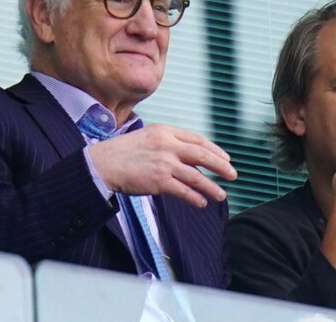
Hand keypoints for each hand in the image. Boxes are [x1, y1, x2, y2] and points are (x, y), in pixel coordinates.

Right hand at [88, 124, 237, 207]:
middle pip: (202, 155)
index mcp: (165, 131)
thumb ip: (169, 142)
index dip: (214, 150)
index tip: (225, 158)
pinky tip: (202, 203)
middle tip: (233, 174)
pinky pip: (183, 191)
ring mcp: (164, 163)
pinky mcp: (159, 181)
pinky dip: (195, 197)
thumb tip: (191, 155)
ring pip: (196, 176)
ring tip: (221, 195)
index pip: (197, 139)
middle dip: (220, 166)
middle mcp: (167, 145)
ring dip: (211, 187)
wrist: (102, 164)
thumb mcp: (148, 137)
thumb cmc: (123, 152)